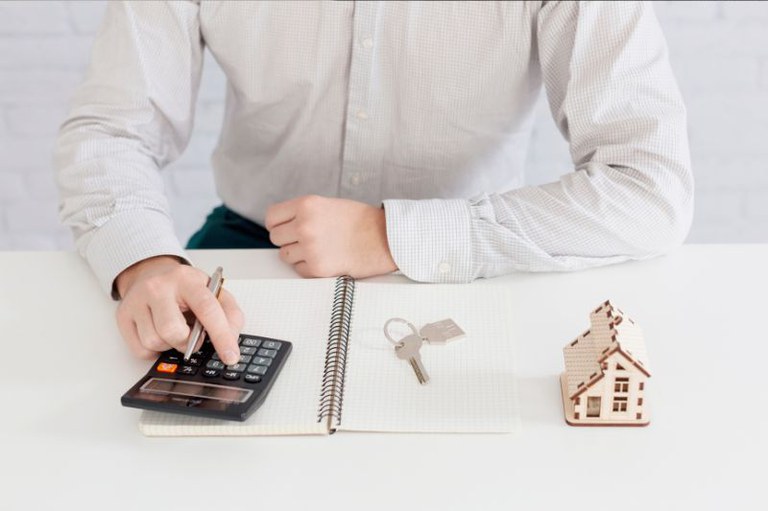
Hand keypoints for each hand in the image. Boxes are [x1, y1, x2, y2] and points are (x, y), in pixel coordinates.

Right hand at [115, 255, 242, 364]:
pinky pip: (140, 350)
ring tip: (174, 330)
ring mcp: (137, 301)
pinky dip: (154, 350)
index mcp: (187, 280)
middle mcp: (159, 287)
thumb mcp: (214, 292)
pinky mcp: (123, 316)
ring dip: (170, 345)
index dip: (221, 336)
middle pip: (173, 331)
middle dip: (187, 343)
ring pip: (154, 342)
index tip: (231, 357)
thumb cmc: (186, 288)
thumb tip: (231, 341)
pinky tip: (159, 334)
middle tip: (192, 337)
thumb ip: (230, 315)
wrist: (152, 273)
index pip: (207, 309)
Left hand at [265, 195, 397, 277]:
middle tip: (307, 239)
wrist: (385, 239)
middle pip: (276, 237)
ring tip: (319, 248)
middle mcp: (305, 225)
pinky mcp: (317, 268)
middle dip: (288, 239)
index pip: (271, 217)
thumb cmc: (360, 221)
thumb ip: (303, 213)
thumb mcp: (328, 205)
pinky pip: (299, 270)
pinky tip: (326, 258)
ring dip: (297, 254)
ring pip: (285, 255)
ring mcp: (310, 248)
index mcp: (306, 205)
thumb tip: (281, 227)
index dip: (277, 224)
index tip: (285, 228)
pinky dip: (309, 267)